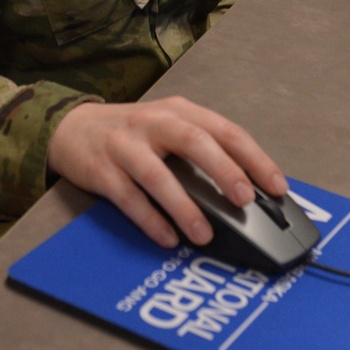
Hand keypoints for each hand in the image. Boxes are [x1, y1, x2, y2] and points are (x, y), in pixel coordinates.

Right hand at [46, 95, 286, 249]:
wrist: (72, 127)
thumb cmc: (131, 133)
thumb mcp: (169, 128)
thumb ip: (202, 150)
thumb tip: (248, 189)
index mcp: (179, 111)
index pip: (225, 130)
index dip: (254, 158)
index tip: (277, 187)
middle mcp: (153, 122)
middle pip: (194, 142)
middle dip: (223, 170)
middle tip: (245, 200)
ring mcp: (125, 145)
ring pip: (158, 174)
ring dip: (184, 205)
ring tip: (204, 234)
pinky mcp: (101, 169)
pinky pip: (128, 197)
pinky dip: (150, 220)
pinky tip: (168, 238)